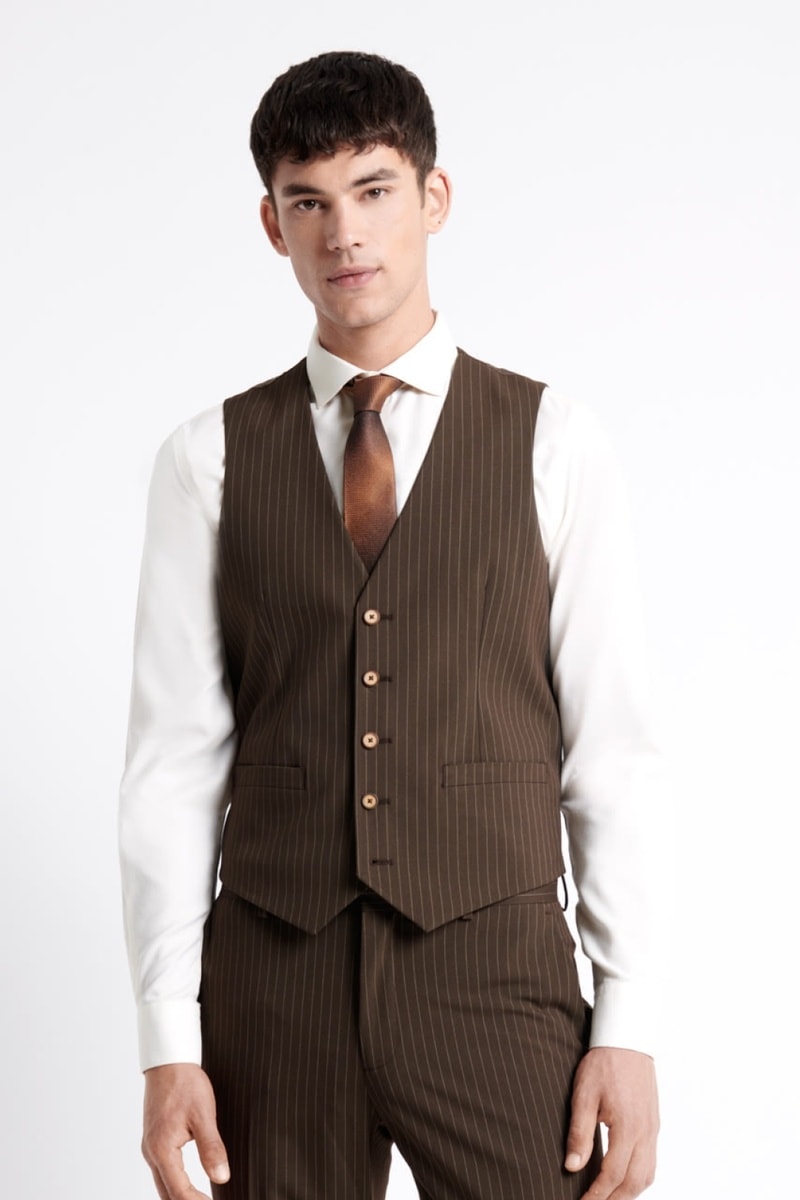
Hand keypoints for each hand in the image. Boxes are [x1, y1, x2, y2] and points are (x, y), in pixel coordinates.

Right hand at [142, 1063, 229, 1199]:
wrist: (168, 1061)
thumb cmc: (185, 1084)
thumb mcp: (204, 1115)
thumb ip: (212, 1148)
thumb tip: (222, 1178)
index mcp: (162, 1149)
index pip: (179, 1192)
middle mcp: (151, 1152)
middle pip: (166, 1194)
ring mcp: (150, 1146)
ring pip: (162, 1184)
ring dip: (179, 1196)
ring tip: (201, 1199)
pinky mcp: (153, 1139)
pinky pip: (161, 1171)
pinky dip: (174, 1183)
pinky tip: (188, 1185)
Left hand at [565, 1047, 658, 1198]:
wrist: (627, 1039)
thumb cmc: (604, 1063)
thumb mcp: (584, 1096)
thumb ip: (579, 1133)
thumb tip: (572, 1167)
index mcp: (628, 1128)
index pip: (613, 1175)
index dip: (597, 1194)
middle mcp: (645, 1133)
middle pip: (635, 1182)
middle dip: (615, 1199)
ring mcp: (653, 1129)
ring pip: (647, 1175)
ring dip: (629, 1192)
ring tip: (608, 1197)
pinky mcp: (654, 1123)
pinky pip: (652, 1161)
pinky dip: (639, 1177)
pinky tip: (625, 1178)